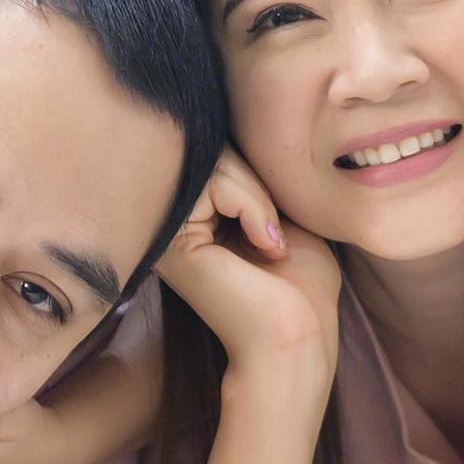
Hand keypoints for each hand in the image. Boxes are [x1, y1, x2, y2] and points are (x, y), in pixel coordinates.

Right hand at [150, 145, 341, 397]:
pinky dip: (253, 204)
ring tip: (272, 240)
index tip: (279, 222)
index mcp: (189, 216)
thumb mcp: (280, 210)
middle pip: (207, 148)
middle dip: (255, 178)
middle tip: (278, 231)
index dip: (255, 170)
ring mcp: (164, 230)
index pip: (213, 150)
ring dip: (258, 196)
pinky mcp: (172, 241)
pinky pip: (214, 183)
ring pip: (212, 160)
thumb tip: (239, 126)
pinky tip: (265, 245)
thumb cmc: (299, 286)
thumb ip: (252, 173)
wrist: (299, 337)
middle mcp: (167, 221)